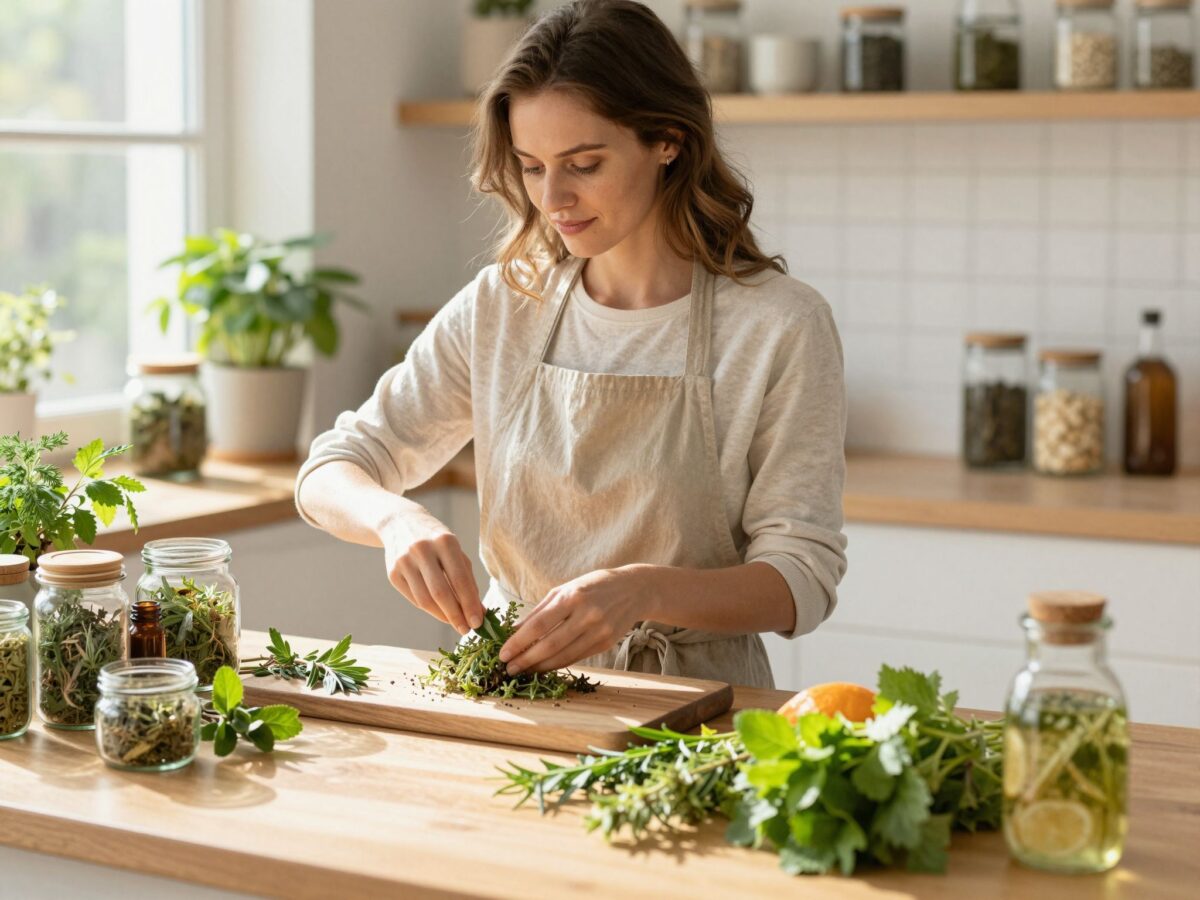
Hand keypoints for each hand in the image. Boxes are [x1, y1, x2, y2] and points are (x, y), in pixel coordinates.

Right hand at [380, 507, 482, 634]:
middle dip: (456, 615)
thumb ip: (467, 579)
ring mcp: (404, 561)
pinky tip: (440, 612)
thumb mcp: (455, 551)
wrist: (400, 522)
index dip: (470, 604)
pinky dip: (429, 609)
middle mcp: (422, 549)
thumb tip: (478, 611)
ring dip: (442, 616)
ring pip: (425, 600)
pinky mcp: (392, 572)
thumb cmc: (436, 540)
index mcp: (445, 541)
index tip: (478, 622)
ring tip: (455, 622)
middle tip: (467, 629)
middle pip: (441, 593)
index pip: (460, 580)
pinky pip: (414, 598)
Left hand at [498, 565, 659, 674]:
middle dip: (526, 659)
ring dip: (540, 667)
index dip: (519, 641)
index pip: (539, 624)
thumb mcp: (564, 590)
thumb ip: (540, 611)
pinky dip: (557, 664)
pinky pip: (576, 658)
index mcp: (572, 596)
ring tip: (523, 671)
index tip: (503, 653)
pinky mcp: (607, 643)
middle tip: (508, 669)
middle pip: (550, 644)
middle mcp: (587, 614)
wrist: (634, 589)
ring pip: (563, 656)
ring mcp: (599, 631)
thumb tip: (514, 631)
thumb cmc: (593, 586)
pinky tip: (544, 667)